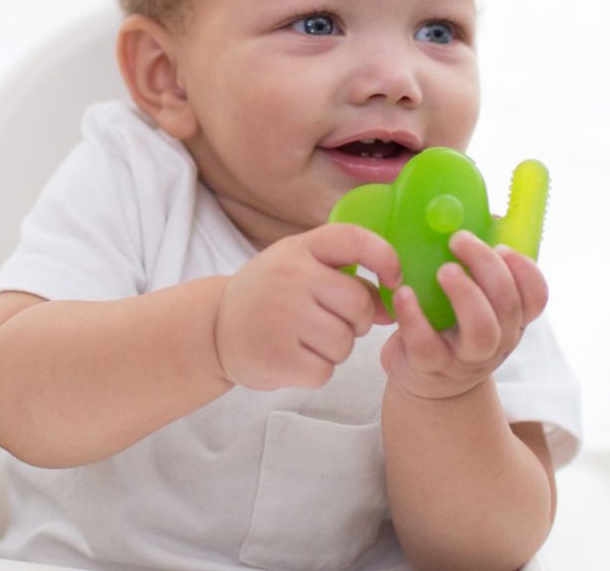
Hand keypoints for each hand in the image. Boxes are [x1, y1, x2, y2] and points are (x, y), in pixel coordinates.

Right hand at [215, 223, 400, 389]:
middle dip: (357, 320)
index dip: (384, 258)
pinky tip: (294, 356)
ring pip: (345, 342)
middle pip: (358, 305)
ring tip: (306, 338)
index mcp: (299, 248)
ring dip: (336, 348)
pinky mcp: (277, 357)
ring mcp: (282, 317)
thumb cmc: (270, 295)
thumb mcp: (302, 270)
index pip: (354, 239)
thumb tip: (392, 309)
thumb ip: (347, 280)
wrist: (216, 327)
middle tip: (331, 321)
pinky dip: (317, 370)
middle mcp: (290, 276)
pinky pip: (325, 370)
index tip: (393, 279)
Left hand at [381, 230, 547, 399]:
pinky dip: (414, 316)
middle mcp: (496, 340)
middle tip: (459, 240)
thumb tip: (473, 212)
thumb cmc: (448, 324)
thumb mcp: (470, 297)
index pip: (536, 297)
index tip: (502, 245)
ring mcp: (465, 357)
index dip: (525, 270)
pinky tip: (403, 293)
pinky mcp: (429, 367)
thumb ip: (474, 262)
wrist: (424, 379)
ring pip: (481, 330)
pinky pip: (426, 344)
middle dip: (487, 267)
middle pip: (507, 306)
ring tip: (443, 270)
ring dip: (465, 293)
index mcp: (510, 318)